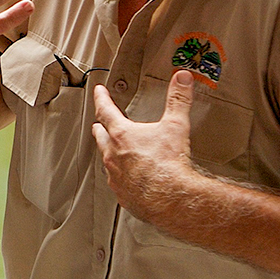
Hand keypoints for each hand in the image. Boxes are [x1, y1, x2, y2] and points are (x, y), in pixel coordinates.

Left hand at [91, 69, 203, 222]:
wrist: (170, 199)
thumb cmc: (169, 165)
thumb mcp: (175, 125)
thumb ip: (178, 99)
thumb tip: (181, 79)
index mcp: (122, 135)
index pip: (105, 110)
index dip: (101, 98)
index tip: (98, 92)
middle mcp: (113, 155)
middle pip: (101, 136)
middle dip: (100, 127)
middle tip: (99, 123)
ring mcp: (116, 176)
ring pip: (107, 160)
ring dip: (110, 153)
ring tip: (115, 151)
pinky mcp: (123, 194)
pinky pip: (118, 183)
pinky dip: (122, 177)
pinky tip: (129, 179)